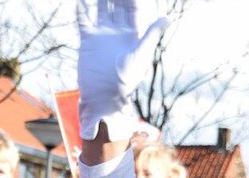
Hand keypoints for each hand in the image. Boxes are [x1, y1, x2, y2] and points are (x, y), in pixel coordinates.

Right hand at [76, 0, 167, 140]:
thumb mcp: (140, 56)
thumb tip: (167, 18)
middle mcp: (117, 31)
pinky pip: (83, 19)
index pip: (132, 8)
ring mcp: (101, 34)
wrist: (104, 96)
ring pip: (100, 8)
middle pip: (116, 4)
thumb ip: (151, 35)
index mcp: (132, 33)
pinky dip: (81, 8)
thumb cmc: (125, 80)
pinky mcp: (87, 40)